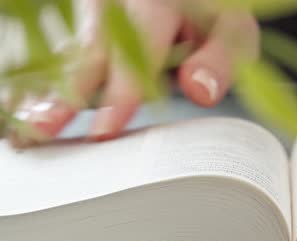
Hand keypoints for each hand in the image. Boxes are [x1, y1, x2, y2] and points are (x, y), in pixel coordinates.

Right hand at [12, 0, 258, 145]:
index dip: (121, 93)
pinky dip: (45, 84)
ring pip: (69, 54)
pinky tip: (26, 109)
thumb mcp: (232, 33)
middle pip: (88, 52)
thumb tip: (199, 90)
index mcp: (157, 1)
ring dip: (46, 92)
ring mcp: (98, 13)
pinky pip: (65, 56)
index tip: (103, 132)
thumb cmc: (215, 17)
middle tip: (41, 130)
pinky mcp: (88, 26)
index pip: (138, 51)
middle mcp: (118, 5)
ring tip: (25, 126)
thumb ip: (218, 60)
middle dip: (65, 94)